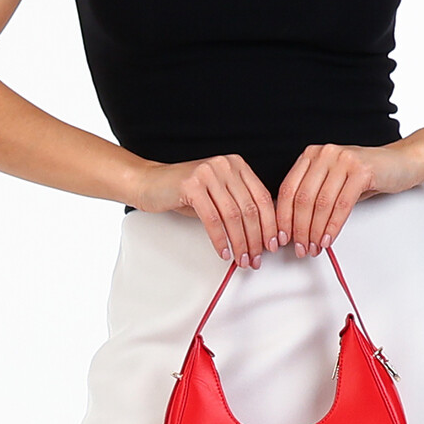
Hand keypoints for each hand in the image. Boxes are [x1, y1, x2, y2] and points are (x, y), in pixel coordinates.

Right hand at [131, 155, 282, 269]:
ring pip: (233, 216)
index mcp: (237, 165)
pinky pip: (213, 219)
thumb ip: (239, 206)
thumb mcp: (217, 194)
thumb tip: (262, 233)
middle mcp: (225, 165)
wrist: (150, 182)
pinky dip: (220, 240)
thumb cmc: (184, 191)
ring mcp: (209, 172)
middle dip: (256, 239)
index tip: (272, 243)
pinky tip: (223, 251)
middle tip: (256, 258)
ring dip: (240, 243)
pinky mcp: (192, 185)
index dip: (270, 224)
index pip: (262, 197)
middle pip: (250, 208)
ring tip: (241, 259)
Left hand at [276, 142, 420, 259]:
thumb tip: (292, 226)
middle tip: (300, 248)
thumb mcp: (332, 180)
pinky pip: (342, 204)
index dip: (283, 217)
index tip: (282, 237)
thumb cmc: (364, 175)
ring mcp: (343, 160)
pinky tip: (329, 238)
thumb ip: (312, 195)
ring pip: (321, 203)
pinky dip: (333, 226)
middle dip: (299, 229)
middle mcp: (324, 153)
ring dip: (316, 231)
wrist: (399, 163)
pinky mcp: (361, 171)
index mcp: (311, 155)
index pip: (288, 189)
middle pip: (302, 198)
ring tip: (315, 247)